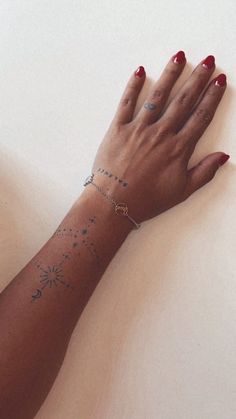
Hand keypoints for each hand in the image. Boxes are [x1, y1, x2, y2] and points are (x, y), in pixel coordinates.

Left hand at [92, 51, 228, 223]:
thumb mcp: (182, 191)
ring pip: (158, 96)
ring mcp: (139, 129)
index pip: (200, 117)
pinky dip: (133, 86)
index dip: (212, 97)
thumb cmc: (148, 200)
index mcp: (178, 148)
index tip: (219, 81)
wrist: (114, 203)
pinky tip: (140, 71)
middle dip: (197, 79)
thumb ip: (204, 172)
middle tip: (208, 61)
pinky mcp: (118, 129)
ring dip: (170, 74)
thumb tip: (224, 157)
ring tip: (180, 56)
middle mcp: (161, 134)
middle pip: (183, 101)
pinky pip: (126, 103)